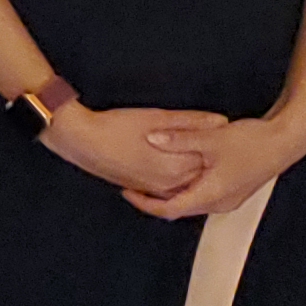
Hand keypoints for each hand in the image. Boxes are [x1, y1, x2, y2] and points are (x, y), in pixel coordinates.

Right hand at [44, 101, 215, 200]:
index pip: (209, 158)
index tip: (223, 131)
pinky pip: (169, 187)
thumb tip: (219, 120)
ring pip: (185, 182)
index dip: (216, 143)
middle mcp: (168, 183)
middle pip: (200, 173)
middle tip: (214, 139)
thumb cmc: (116, 128)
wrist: (82, 141)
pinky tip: (175, 161)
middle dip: (208, 157)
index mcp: (176, 166)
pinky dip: (177, 176)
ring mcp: (154, 188)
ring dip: (193, 168)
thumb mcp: (157, 117)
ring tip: (195, 149)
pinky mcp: (142, 188)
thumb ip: (191, 121)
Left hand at [128, 107, 305, 220]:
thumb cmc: (254, 142)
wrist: (287, 141)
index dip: (144, 203)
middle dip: (154, 199)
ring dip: (171, 193)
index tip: (127, 192)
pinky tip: (179, 172)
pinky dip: (187, 187)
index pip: (169, 210)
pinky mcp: (234, 190)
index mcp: (211, 195)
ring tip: (150, 180)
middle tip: (133, 185)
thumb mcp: (212, 138)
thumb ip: (180, 138)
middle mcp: (219, 203)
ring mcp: (228, 199)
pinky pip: (203, 195)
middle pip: (178, 209)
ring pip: (191, 202)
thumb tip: (152, 138)